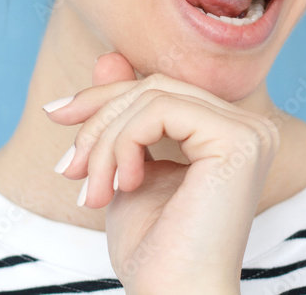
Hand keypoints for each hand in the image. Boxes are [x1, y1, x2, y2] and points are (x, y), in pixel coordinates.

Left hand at [43, 52, 279, 294]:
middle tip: (68, 168)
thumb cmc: (154, 249)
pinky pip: (160, 110)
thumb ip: (124, 112)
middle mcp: (250, 127)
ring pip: (153, 96)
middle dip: (98, 120)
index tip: (55, 116)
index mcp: (230, 132)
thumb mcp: (127, 166)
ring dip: (105, 142)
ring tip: (91, 190)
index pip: (160, 89)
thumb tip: (109, 56)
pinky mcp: (239, 140)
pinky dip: (123, 143)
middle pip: (155, 86)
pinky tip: (122, 184)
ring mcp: (250, 131)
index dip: (103, 98)